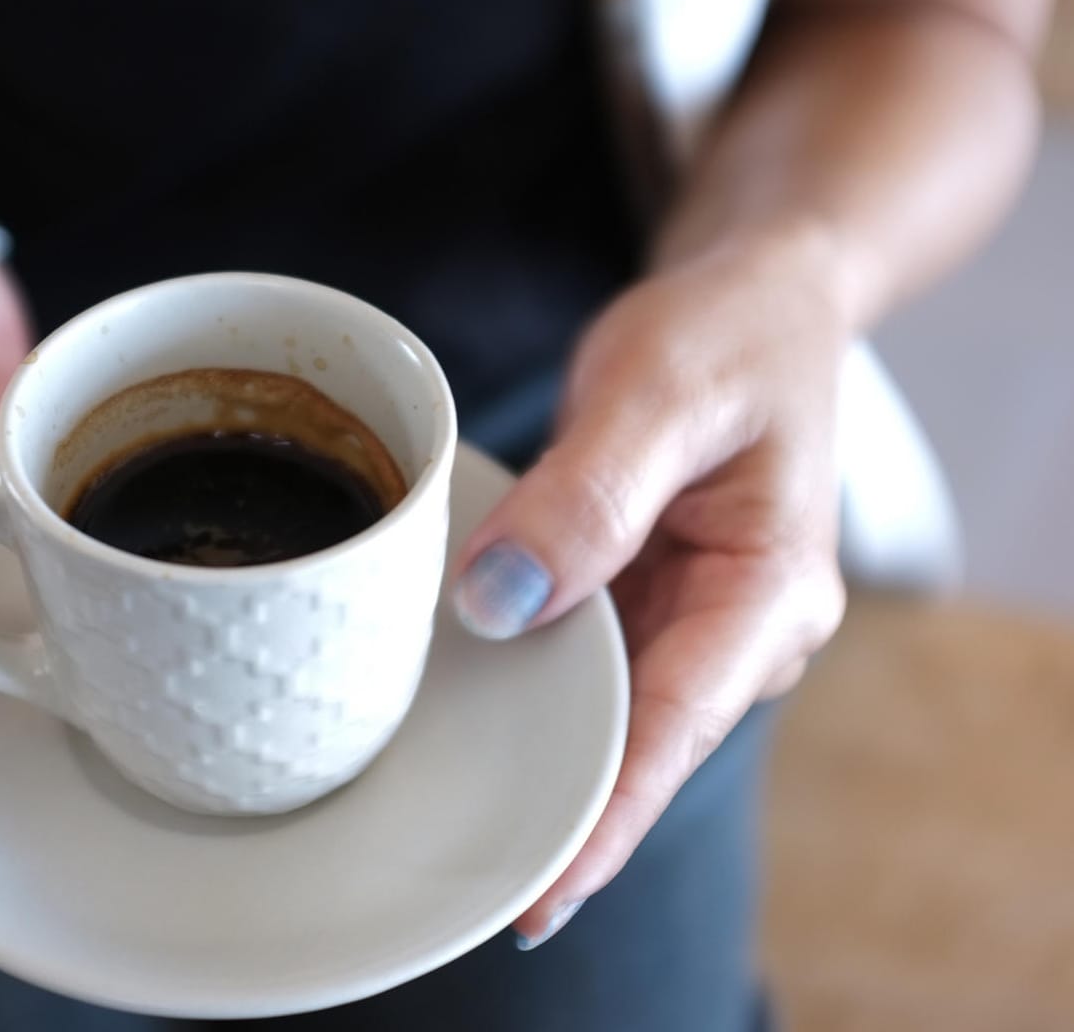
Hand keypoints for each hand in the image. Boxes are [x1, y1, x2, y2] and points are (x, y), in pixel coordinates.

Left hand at [452, 228, 850, 944]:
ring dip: (530, 751)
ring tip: (432, 804)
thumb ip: (586, 499)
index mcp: (768, 596)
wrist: (755, 301)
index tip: (536, 898)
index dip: (604, 821)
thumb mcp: (661, 392)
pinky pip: (580, 661)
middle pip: (633, 745)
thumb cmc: (728, 335)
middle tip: (448, 872)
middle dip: (553, 810)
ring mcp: (690, 623)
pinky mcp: (646, 603)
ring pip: (600, 712)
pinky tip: (456, 708)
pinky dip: (524, 680)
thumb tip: (496, 604)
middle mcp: (737, 632)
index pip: (675, 731)